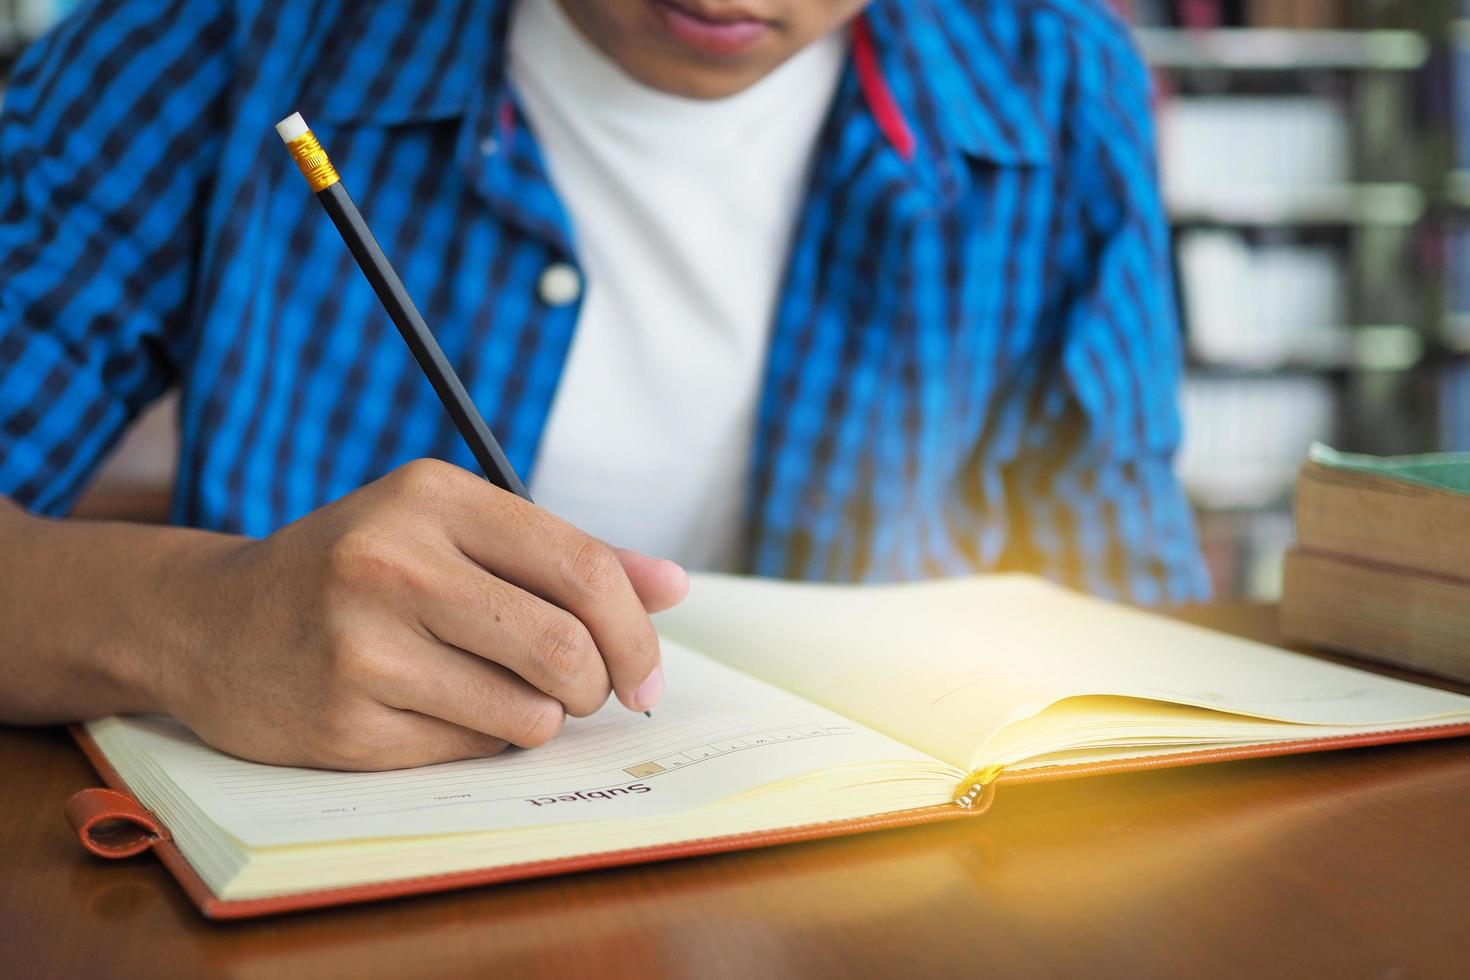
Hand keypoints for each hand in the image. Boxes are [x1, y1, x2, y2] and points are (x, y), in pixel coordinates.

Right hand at [160, 459, 687, 769]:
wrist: (210, 622)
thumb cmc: (356, 572)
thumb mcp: (449, 531)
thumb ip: (563, 555)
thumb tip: (672, 586)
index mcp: (433, 496)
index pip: (584, 566)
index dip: (636, 631)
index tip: (646, 674)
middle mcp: (393, 561)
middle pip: (566, 648)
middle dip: (598, 685)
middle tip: (585, 692)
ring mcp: (361, 644)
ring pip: (528, 712)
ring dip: (539, 717)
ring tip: (500, 693)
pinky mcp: (342, 722)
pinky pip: (469, 749)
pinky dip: (479, 738)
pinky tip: (433, 708)